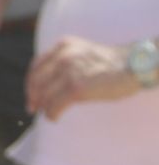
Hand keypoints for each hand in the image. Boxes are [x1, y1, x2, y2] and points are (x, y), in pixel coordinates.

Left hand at [25, 37, 141, 120]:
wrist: (135, 66)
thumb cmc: (114, 64)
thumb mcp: (84, 53)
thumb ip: (66, 61)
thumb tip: (51, 83)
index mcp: (63, 46)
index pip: (37, 66)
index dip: (31, 82)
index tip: (31, 94)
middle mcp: (62, 56)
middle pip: (36, 80)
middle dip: (33, 96)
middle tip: (33, 108)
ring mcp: (68, 71)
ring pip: (44, 94)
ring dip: (43, 107)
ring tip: (47, 114)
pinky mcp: (76, 87)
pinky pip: (55, 104)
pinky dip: (51, 113)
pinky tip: (54, 118)